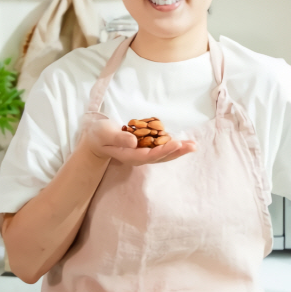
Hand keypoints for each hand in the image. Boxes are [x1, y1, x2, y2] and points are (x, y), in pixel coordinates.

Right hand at [78, 112, 196, 165]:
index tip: (176, 143)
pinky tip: (184, 142)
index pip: (149, 155)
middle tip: (192, 146)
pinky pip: (161, 148)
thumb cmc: (99, 135)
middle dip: (177, 152)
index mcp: (129, 155)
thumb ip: (118, 138)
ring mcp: (142, 153)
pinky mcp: (145, 147)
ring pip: (163, 154)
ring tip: (193, 145)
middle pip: (160, 157)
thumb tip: (134, 142)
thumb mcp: (105, 134)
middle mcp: (138, 157)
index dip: (163, 150)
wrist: (97, 138)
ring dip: (178, 150)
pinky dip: (173, 145)